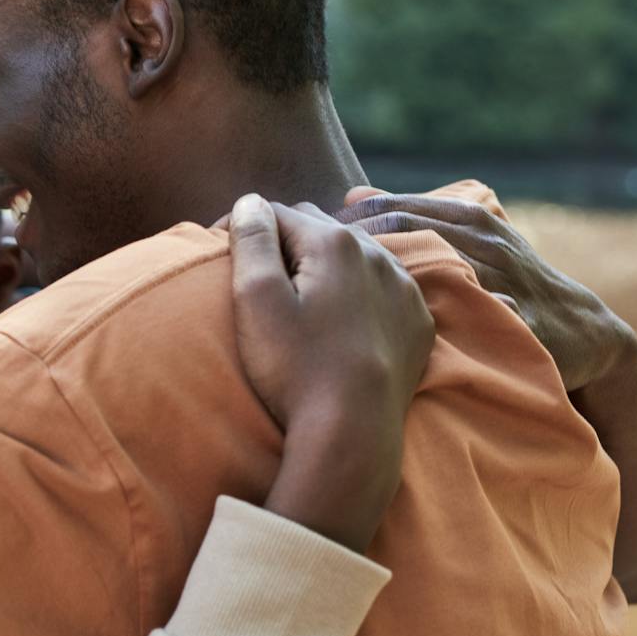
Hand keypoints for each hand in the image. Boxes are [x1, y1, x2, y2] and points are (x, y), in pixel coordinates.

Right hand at [228, 196, 434, 550]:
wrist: (352, 433)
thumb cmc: (294, 368)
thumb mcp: (256, 301)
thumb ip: (251, 242)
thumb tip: (250, 202)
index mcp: (333, 242)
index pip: (276, 213)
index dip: (243, 229)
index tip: (219, 253)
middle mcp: (376, 254)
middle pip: (318, 228)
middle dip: (285, 241)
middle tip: (255, 277)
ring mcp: (403, 288)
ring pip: (354, 256)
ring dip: (324, 265)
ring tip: (297, 297)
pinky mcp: (417, 322)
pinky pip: (382, 289)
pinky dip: (357, 293)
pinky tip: (337, 321)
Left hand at [335, 189, 634, 392]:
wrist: (584, 329)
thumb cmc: (506, 281)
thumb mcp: (466, 239)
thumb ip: (411, 216)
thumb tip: (351, 196)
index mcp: (468, 219)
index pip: (395, 211)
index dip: (347, 223)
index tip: (303, 237)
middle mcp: (484, 244)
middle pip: (409, 235)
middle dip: (356, 245)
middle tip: (306, 262)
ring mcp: (502, 281)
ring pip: (437, 272)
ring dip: (386, 279)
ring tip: (336, 292)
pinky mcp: (517, 322)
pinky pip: (471, 318)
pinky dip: (436, 320)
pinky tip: (395, 328)